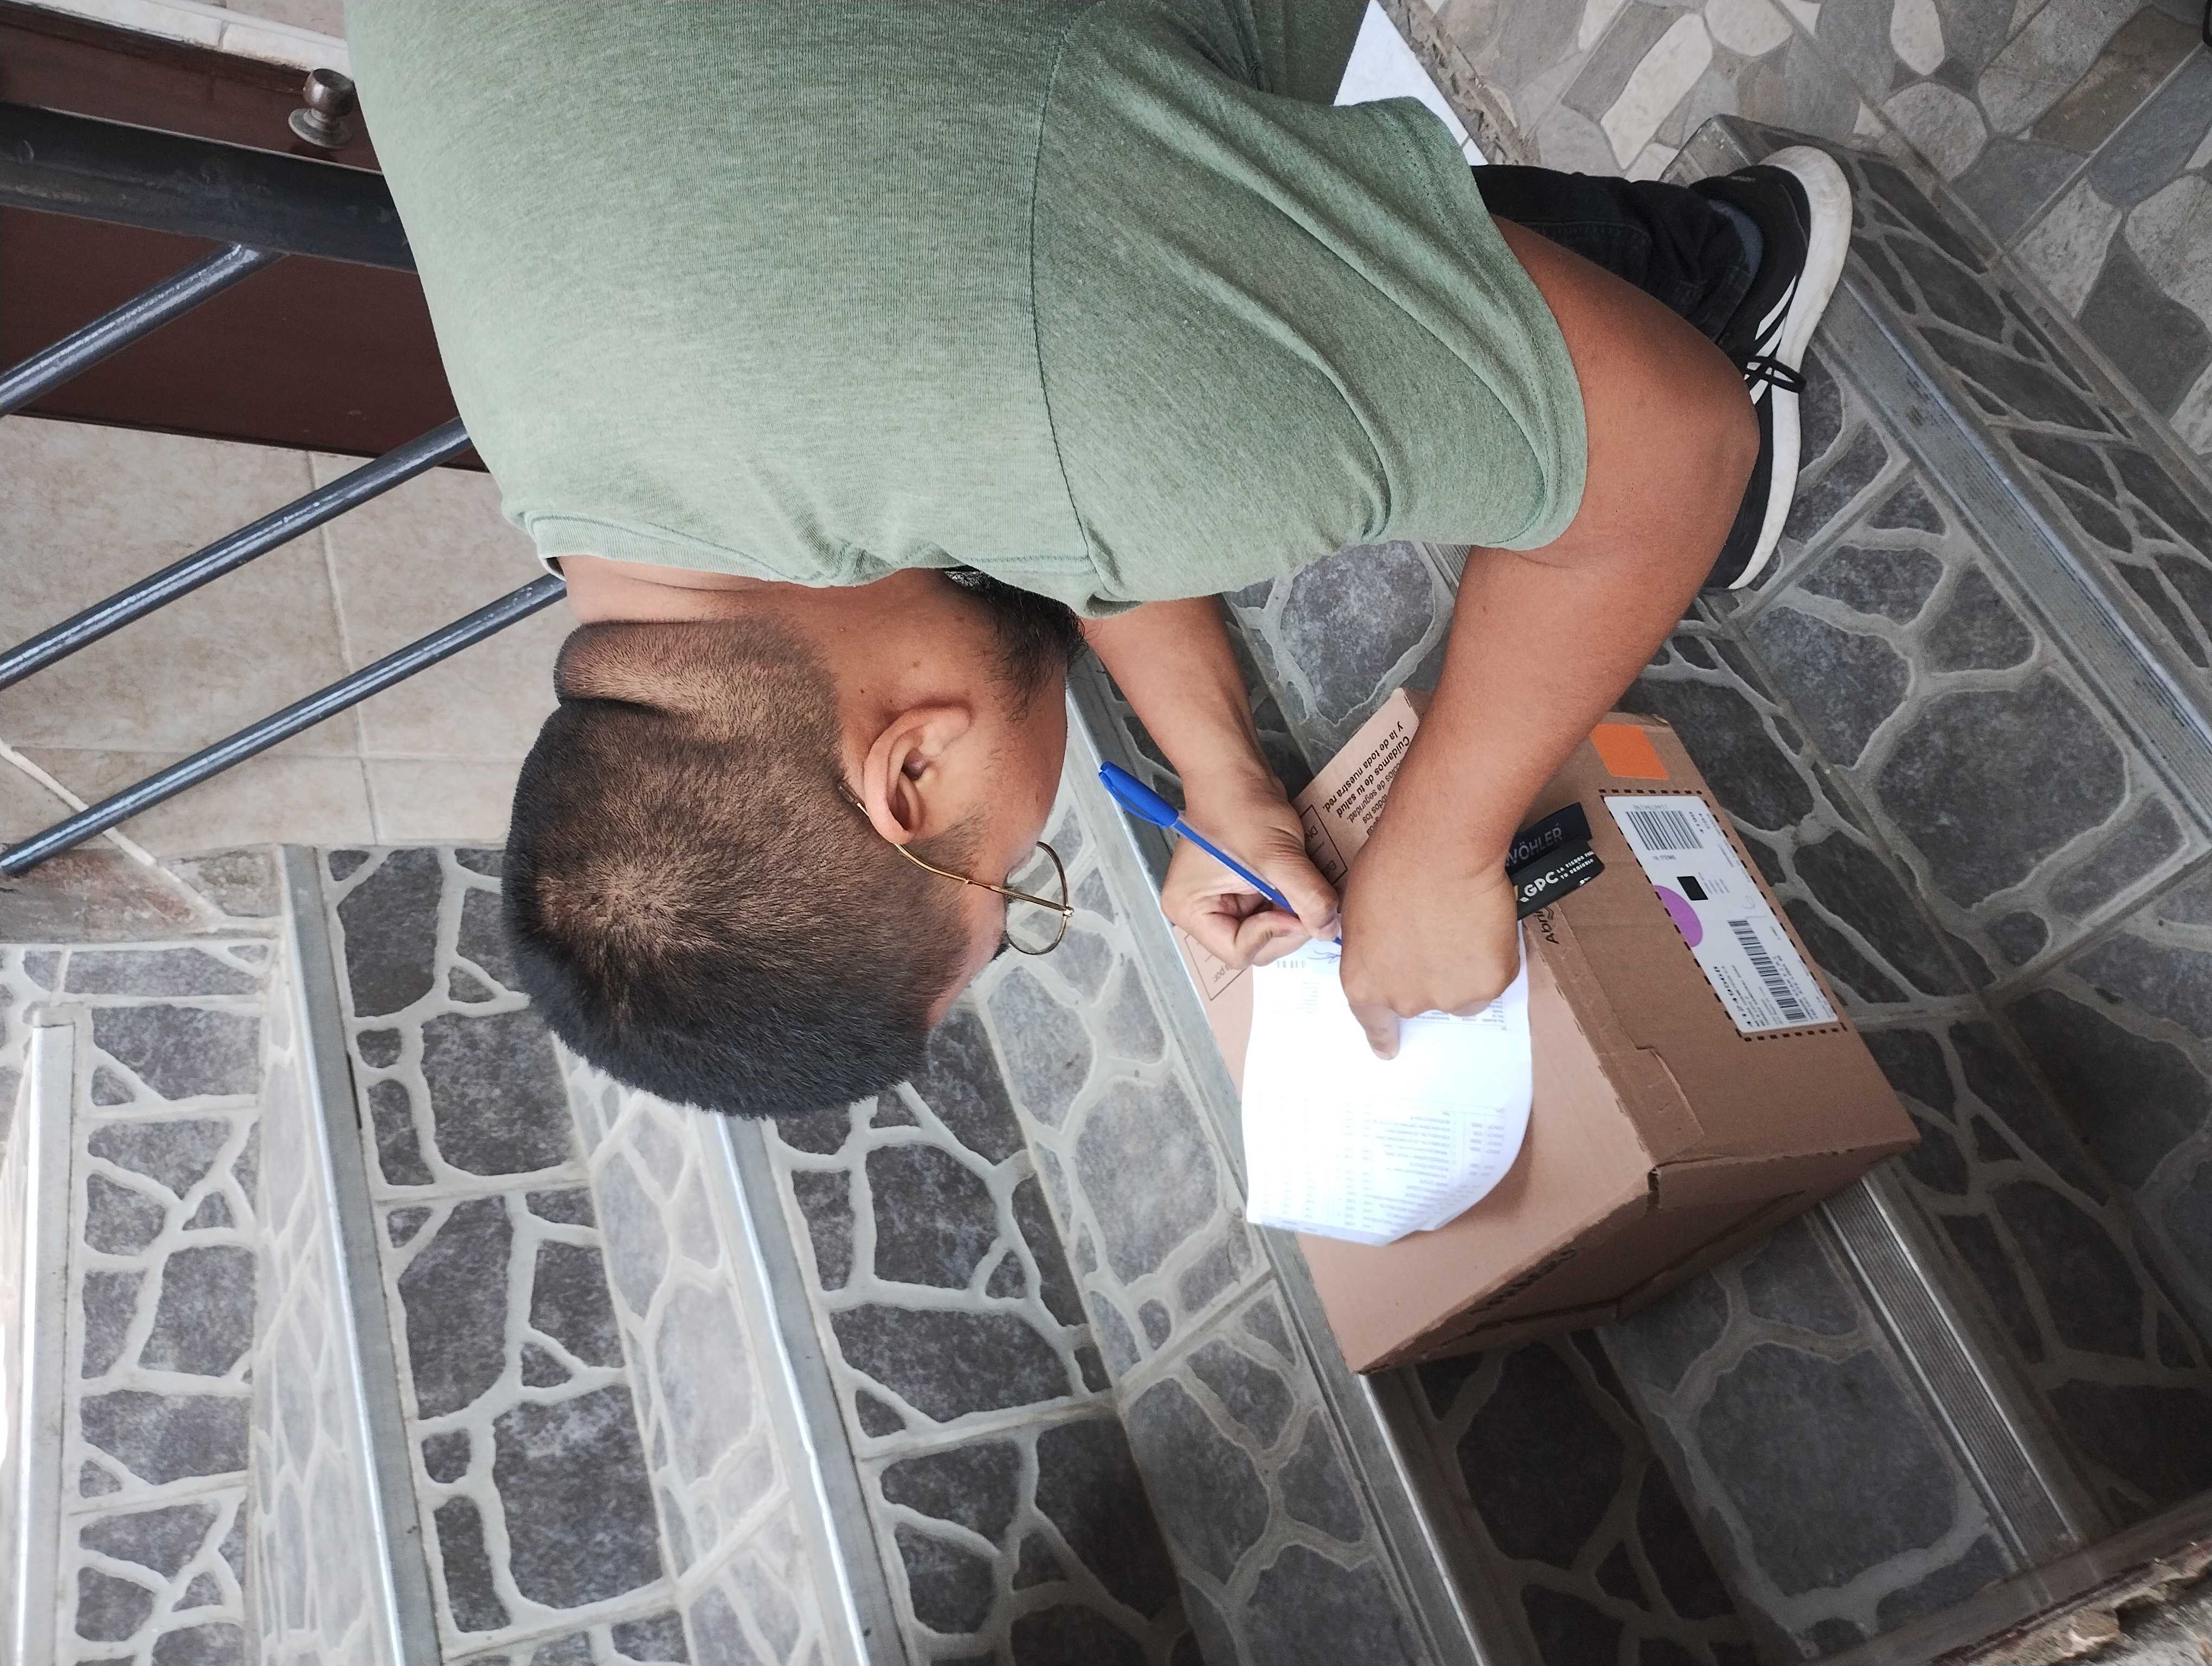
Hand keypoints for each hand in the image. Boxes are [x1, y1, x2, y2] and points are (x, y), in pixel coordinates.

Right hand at [1161, 778, 1338, 968]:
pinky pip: (1272, 913)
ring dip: (1293, 914)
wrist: (1238, 772)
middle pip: (1254, 948)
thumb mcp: (1277, 856)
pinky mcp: (1241, 893)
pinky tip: (1300, 881)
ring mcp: (1222, 903)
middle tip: (1309, 900)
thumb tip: (1330, 931)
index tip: (1297, 909)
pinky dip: (1291, 903)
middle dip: (1286, 926)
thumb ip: (1307, 897)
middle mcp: (1202, 914)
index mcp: (1190, 911)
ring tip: (1304, 884)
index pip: (1237, 952)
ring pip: (1268, 933)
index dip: (1272, 935)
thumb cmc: (1242, 807)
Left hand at [1338, 823, 1519, 1057]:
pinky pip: (1493, 976)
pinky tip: (1485, 922)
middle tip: (1437, 935)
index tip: (1389, 1050)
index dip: (1383, 1036)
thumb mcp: (1359, 911)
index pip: (1373, 1023)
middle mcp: (1405, 1000)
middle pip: (1422, 1000)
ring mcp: (1450, 996)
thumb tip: (1389, 948)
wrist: (1437, 850)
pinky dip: (1493, 955)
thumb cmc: (1389, 866)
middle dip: (1429, 974)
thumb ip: (1374, 944)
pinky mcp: (1489, 983)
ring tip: (1462, 923)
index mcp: (1364, 983)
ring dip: (1463, 969)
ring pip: (1462, 993)